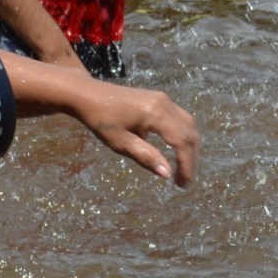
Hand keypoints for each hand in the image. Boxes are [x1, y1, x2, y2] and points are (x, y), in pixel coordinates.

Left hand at [69, 78, 199, 186]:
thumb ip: (145, 157)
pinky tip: (175, 149)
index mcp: (155, 113)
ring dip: (189, 146)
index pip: (181, 142)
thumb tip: (167, 173)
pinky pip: (179, 118)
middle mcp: (164, 103)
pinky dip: (182, 135)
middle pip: (189, 132)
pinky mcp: (158, 99)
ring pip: (188, 124)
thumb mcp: (120, 142)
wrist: (88, 94)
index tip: (183, 184)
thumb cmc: (100, 119)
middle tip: (183, 181)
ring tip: (182, 167)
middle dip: (190, 158)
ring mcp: (163, 99)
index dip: (186, 164)